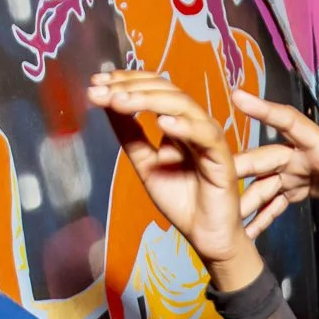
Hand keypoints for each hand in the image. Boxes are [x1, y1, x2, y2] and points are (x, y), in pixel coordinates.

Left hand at [87, 71, 256, 284]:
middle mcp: (194, 124)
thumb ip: (130, 135)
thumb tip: (107, 104)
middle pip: (165, 91)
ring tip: (120, 101)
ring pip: (182, 105)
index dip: (126, 82)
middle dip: (130, 88)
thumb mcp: (145, 164)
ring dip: (149, 100)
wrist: (205, 236)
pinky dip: (184, 127)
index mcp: (178, 122)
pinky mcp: (222, 158)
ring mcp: (209, 138)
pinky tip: (161, 123)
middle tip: (101, 89)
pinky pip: (204, 136)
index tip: (96, 82)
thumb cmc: (181, 201)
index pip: (153, 89)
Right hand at [230, 89, 318, 237]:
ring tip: (219, 215)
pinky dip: (260, 215)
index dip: (265, 110)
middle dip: (238, 165)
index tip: (238, 96)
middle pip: (265, 158)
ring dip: (243, 198)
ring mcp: (297, 171)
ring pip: (263, 183)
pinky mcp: (298, 187)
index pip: (290, 122)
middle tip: (208, 172)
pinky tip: (243, 230)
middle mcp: (302, 156)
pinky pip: (273, 201)